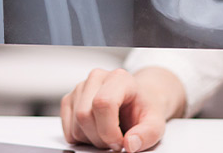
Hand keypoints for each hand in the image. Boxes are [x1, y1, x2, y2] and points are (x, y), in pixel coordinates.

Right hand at [60, 67, 184, 151]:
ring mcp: (81, 87)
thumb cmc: (144, 109)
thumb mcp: (155, 123)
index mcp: (119, 78)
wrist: (138, 100)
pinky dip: (81, 138)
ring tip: (108, 134)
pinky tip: (96, 131)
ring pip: (75, 125)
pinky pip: (67, 129)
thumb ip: (147, 134)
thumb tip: (130, 144)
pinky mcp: (70, 99)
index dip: (109, 130)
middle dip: (100, 138)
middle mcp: (97, 78)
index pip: (102, 103)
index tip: (120, 142)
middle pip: (84, 116)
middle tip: (116, 140)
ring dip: (91, 139)